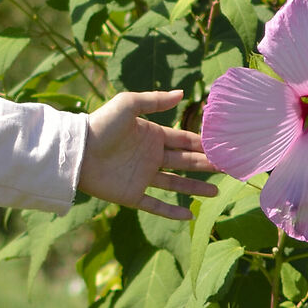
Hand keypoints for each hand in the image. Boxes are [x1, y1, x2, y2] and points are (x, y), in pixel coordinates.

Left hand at [77, 90, 218, 221]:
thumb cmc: (102, 124)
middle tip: (230, 168)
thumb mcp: (129, 104)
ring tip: (217, 191)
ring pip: (176, 184)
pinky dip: (172, 211)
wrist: (78, 151)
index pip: (184, 141)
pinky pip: (155, 205)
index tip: (225, 147)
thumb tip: (183, 93)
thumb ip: (155, 100)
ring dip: (196, 188)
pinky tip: (190, 214)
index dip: (203, 144)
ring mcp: (142, 176)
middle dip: (206, 164)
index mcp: (153, 136)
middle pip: (185, 162)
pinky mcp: (132, 195)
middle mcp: (151, 156)